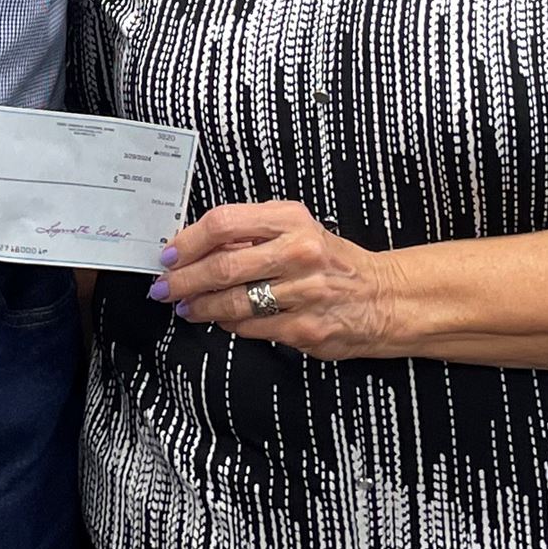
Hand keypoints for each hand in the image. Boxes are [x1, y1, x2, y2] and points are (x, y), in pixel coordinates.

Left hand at [151, 201, 397, 359]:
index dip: (188, 241)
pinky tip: (220, 321)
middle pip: (222, 266)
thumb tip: (195, 245)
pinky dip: (228, 324)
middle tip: (162, 288)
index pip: (224, 223)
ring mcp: (304, 292)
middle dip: (183, 280)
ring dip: (199, 307)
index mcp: (291, 219)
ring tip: (184, 307)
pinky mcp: (305, 328)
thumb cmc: (331, 261)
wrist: (384, 297)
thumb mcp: (297, 230)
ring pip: (233, 301)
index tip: (168, 255)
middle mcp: (299, 252)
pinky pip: (251, 328)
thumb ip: (252, 234)